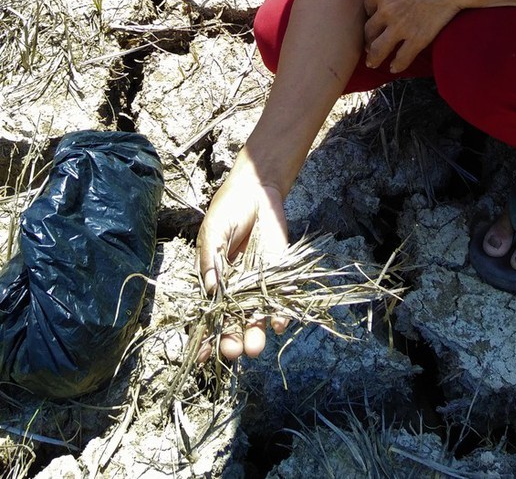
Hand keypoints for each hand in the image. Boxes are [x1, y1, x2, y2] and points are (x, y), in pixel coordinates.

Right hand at [195, 161, 289, 361]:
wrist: (258, 191)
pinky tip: (279, 325)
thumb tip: (211, 289)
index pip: (207, 314)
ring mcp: (258, 285)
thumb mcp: (213, 233)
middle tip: (232, 351)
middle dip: (231, 339)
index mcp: (213, 281)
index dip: (205, 336)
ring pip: (256, 317)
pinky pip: (280, 301)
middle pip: (232, 321)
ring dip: (255, 334)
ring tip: (254, 348)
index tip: (203, 356)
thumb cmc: (229, 210)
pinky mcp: (280, 278)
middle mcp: (235, 289)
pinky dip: (281, 314)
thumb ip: (211, 260)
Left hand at [363, 0, 460, 72]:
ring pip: (378, 49)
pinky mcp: (416, 39)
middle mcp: (387, 10)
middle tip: (369, 47)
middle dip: (368, 41)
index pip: (368, 8)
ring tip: (373, 63)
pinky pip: (401, 58)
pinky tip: (394, 68)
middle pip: (369, 31)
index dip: (370, 17)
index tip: (373, 24)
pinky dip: (396, 65)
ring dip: (374, 58)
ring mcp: (400, 26)